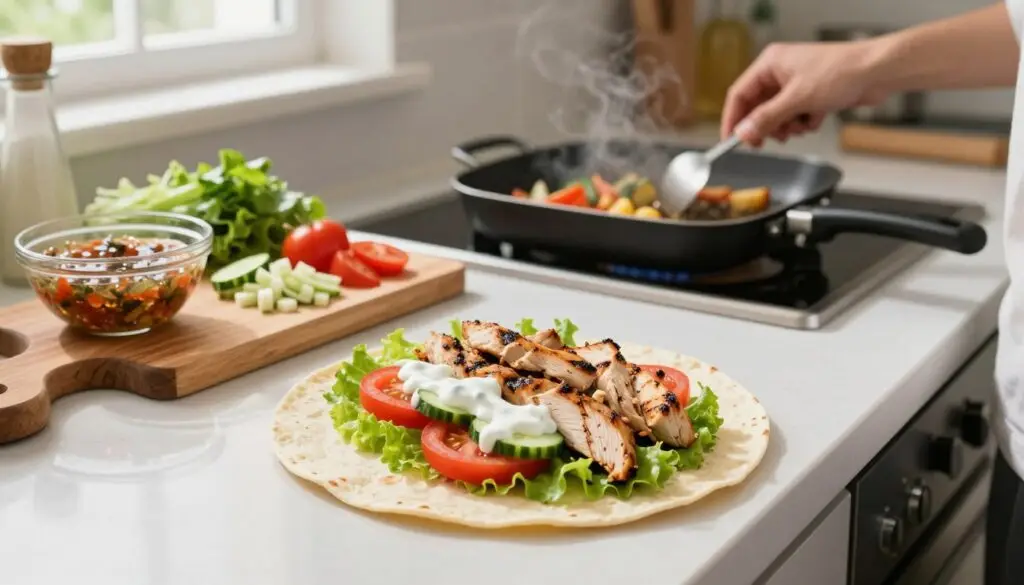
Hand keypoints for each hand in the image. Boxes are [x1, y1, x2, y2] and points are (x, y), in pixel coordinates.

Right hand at [721, 40, 887, 145]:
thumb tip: (743, 133)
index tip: (731, 141)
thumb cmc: (841, 71)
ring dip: (787, 126)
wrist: (877, 72)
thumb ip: (766, 118)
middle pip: (758, 107)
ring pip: (777, 115)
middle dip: (766, 126)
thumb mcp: (797, 99)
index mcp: (770, 63)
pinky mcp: (811, 94)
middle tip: (770, 140)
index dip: (733, 120)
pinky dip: (803, 122)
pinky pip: (795, 116)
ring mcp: (796, 83)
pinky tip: (816, 117)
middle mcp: (780, 72)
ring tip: (800, 125)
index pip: (739, 94)